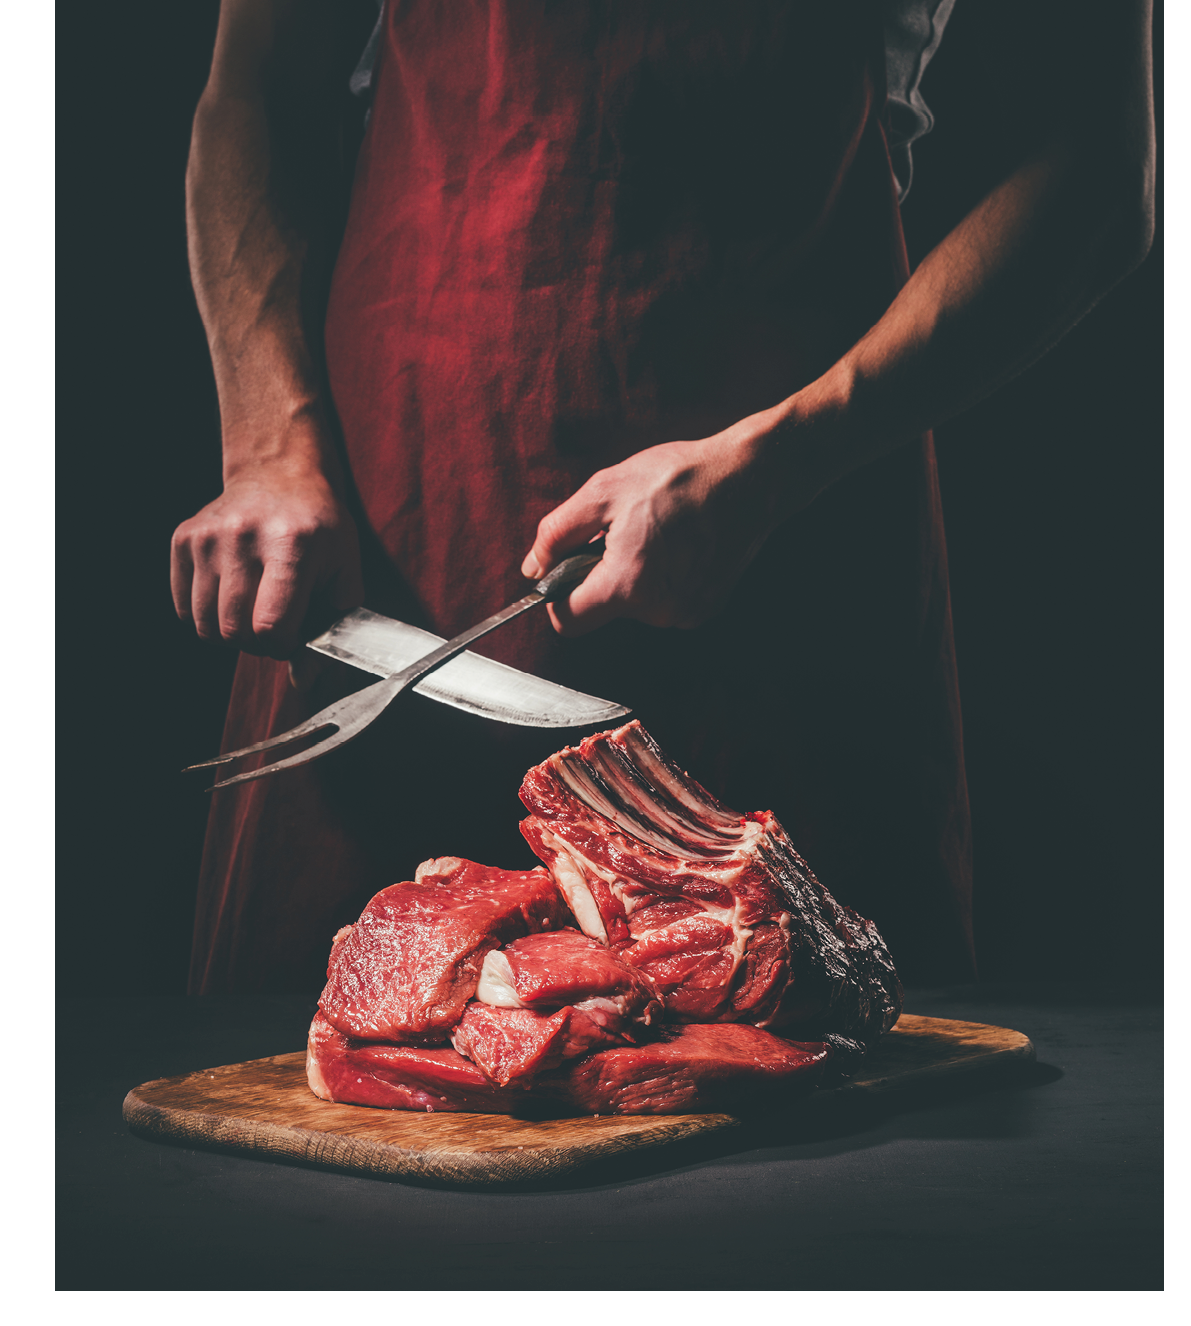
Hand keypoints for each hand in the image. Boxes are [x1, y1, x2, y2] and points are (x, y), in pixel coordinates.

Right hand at [170, 462, 363, 658]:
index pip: (271, 626)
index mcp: (291, 544)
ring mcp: (208, 537)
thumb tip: (306, 678)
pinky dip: (205, 616)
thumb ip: (335, 624)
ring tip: (252, 613)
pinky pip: (183, 608)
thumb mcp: (345, 568)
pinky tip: (229, 598)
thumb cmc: (318, 527)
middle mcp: (243, 537)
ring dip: (230, 634)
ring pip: (205, 624)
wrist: (278, 474)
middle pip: (234, 630)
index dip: (283, 645)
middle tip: (273, 627)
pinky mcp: (184, 539)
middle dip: (256, 644)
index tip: (293, 636)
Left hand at [521, 413, 790, 634]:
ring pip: (633, 605)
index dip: (555, 595)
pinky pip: (662, 601)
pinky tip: (676, 544)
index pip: (567, 621)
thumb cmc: (679, 479)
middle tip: (622, 531)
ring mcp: (685, 613)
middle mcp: (658, 610)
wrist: (749, 478)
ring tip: (654, 533)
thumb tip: (534, 567)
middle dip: (599, 574)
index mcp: (627, 585)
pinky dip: (660, 578)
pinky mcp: (705, 608)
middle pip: (601, 609)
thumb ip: (557, 534)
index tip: (565, 567)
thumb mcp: (603, 492)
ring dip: (631, 574)